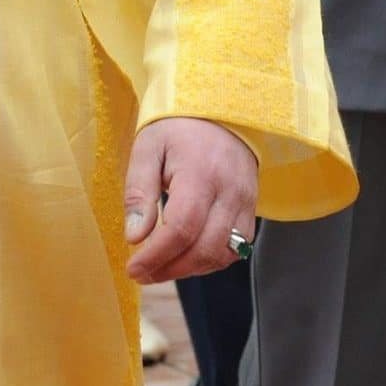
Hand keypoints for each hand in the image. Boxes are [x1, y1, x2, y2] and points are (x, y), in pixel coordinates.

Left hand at [125, 117, 258, 283]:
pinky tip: (185, 257)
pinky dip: (210, 260)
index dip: (157, 255)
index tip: (132, 268)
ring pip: (224, 254)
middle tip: (141, 274)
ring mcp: (246, 203)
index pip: (182, 227)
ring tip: (159, 268)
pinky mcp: (252, 210)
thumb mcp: (147, 148)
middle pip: (205, 248)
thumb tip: (134, 236)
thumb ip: (139, 192)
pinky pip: (236, 248)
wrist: (220, 111)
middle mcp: (230, 193)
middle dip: (171, 269)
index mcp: (201, 174)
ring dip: (190, 269)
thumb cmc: (177, 128)